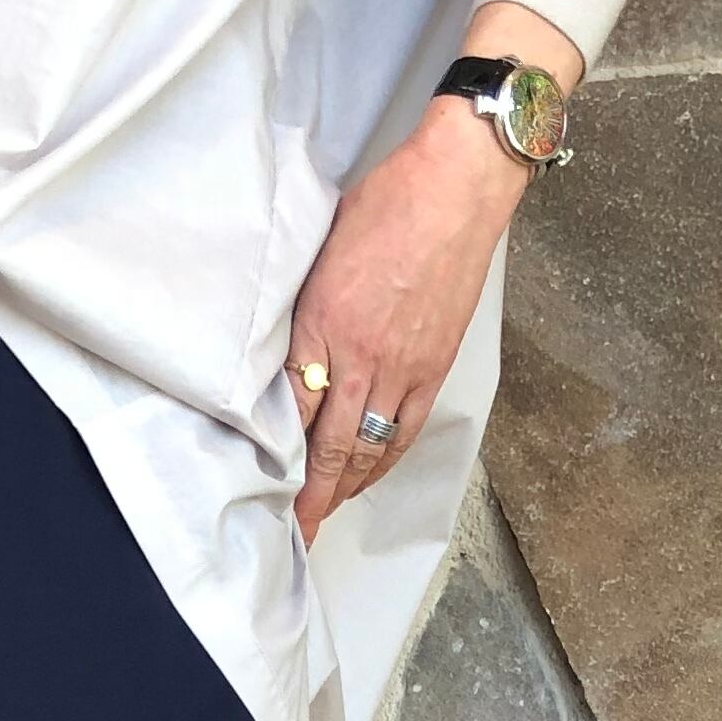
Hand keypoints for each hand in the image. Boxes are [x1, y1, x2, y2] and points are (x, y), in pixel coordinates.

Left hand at [284, 3, 577, 537]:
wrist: (457, 188)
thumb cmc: (387, 204)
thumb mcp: (321, 255)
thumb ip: (305, 315)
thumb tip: (292, 359)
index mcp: (323, 326)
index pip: (292, 410)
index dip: (278, 460)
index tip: (264, 489)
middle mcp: (362, 359)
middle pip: (330, 449)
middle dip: (311, 498)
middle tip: (297, 532)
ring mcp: (403, 369)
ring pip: (369, 450)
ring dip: (345, 490)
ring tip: (326, 515)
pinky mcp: (434, 368)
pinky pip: (405, 433)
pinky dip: (383, 463)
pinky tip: (368, 479)